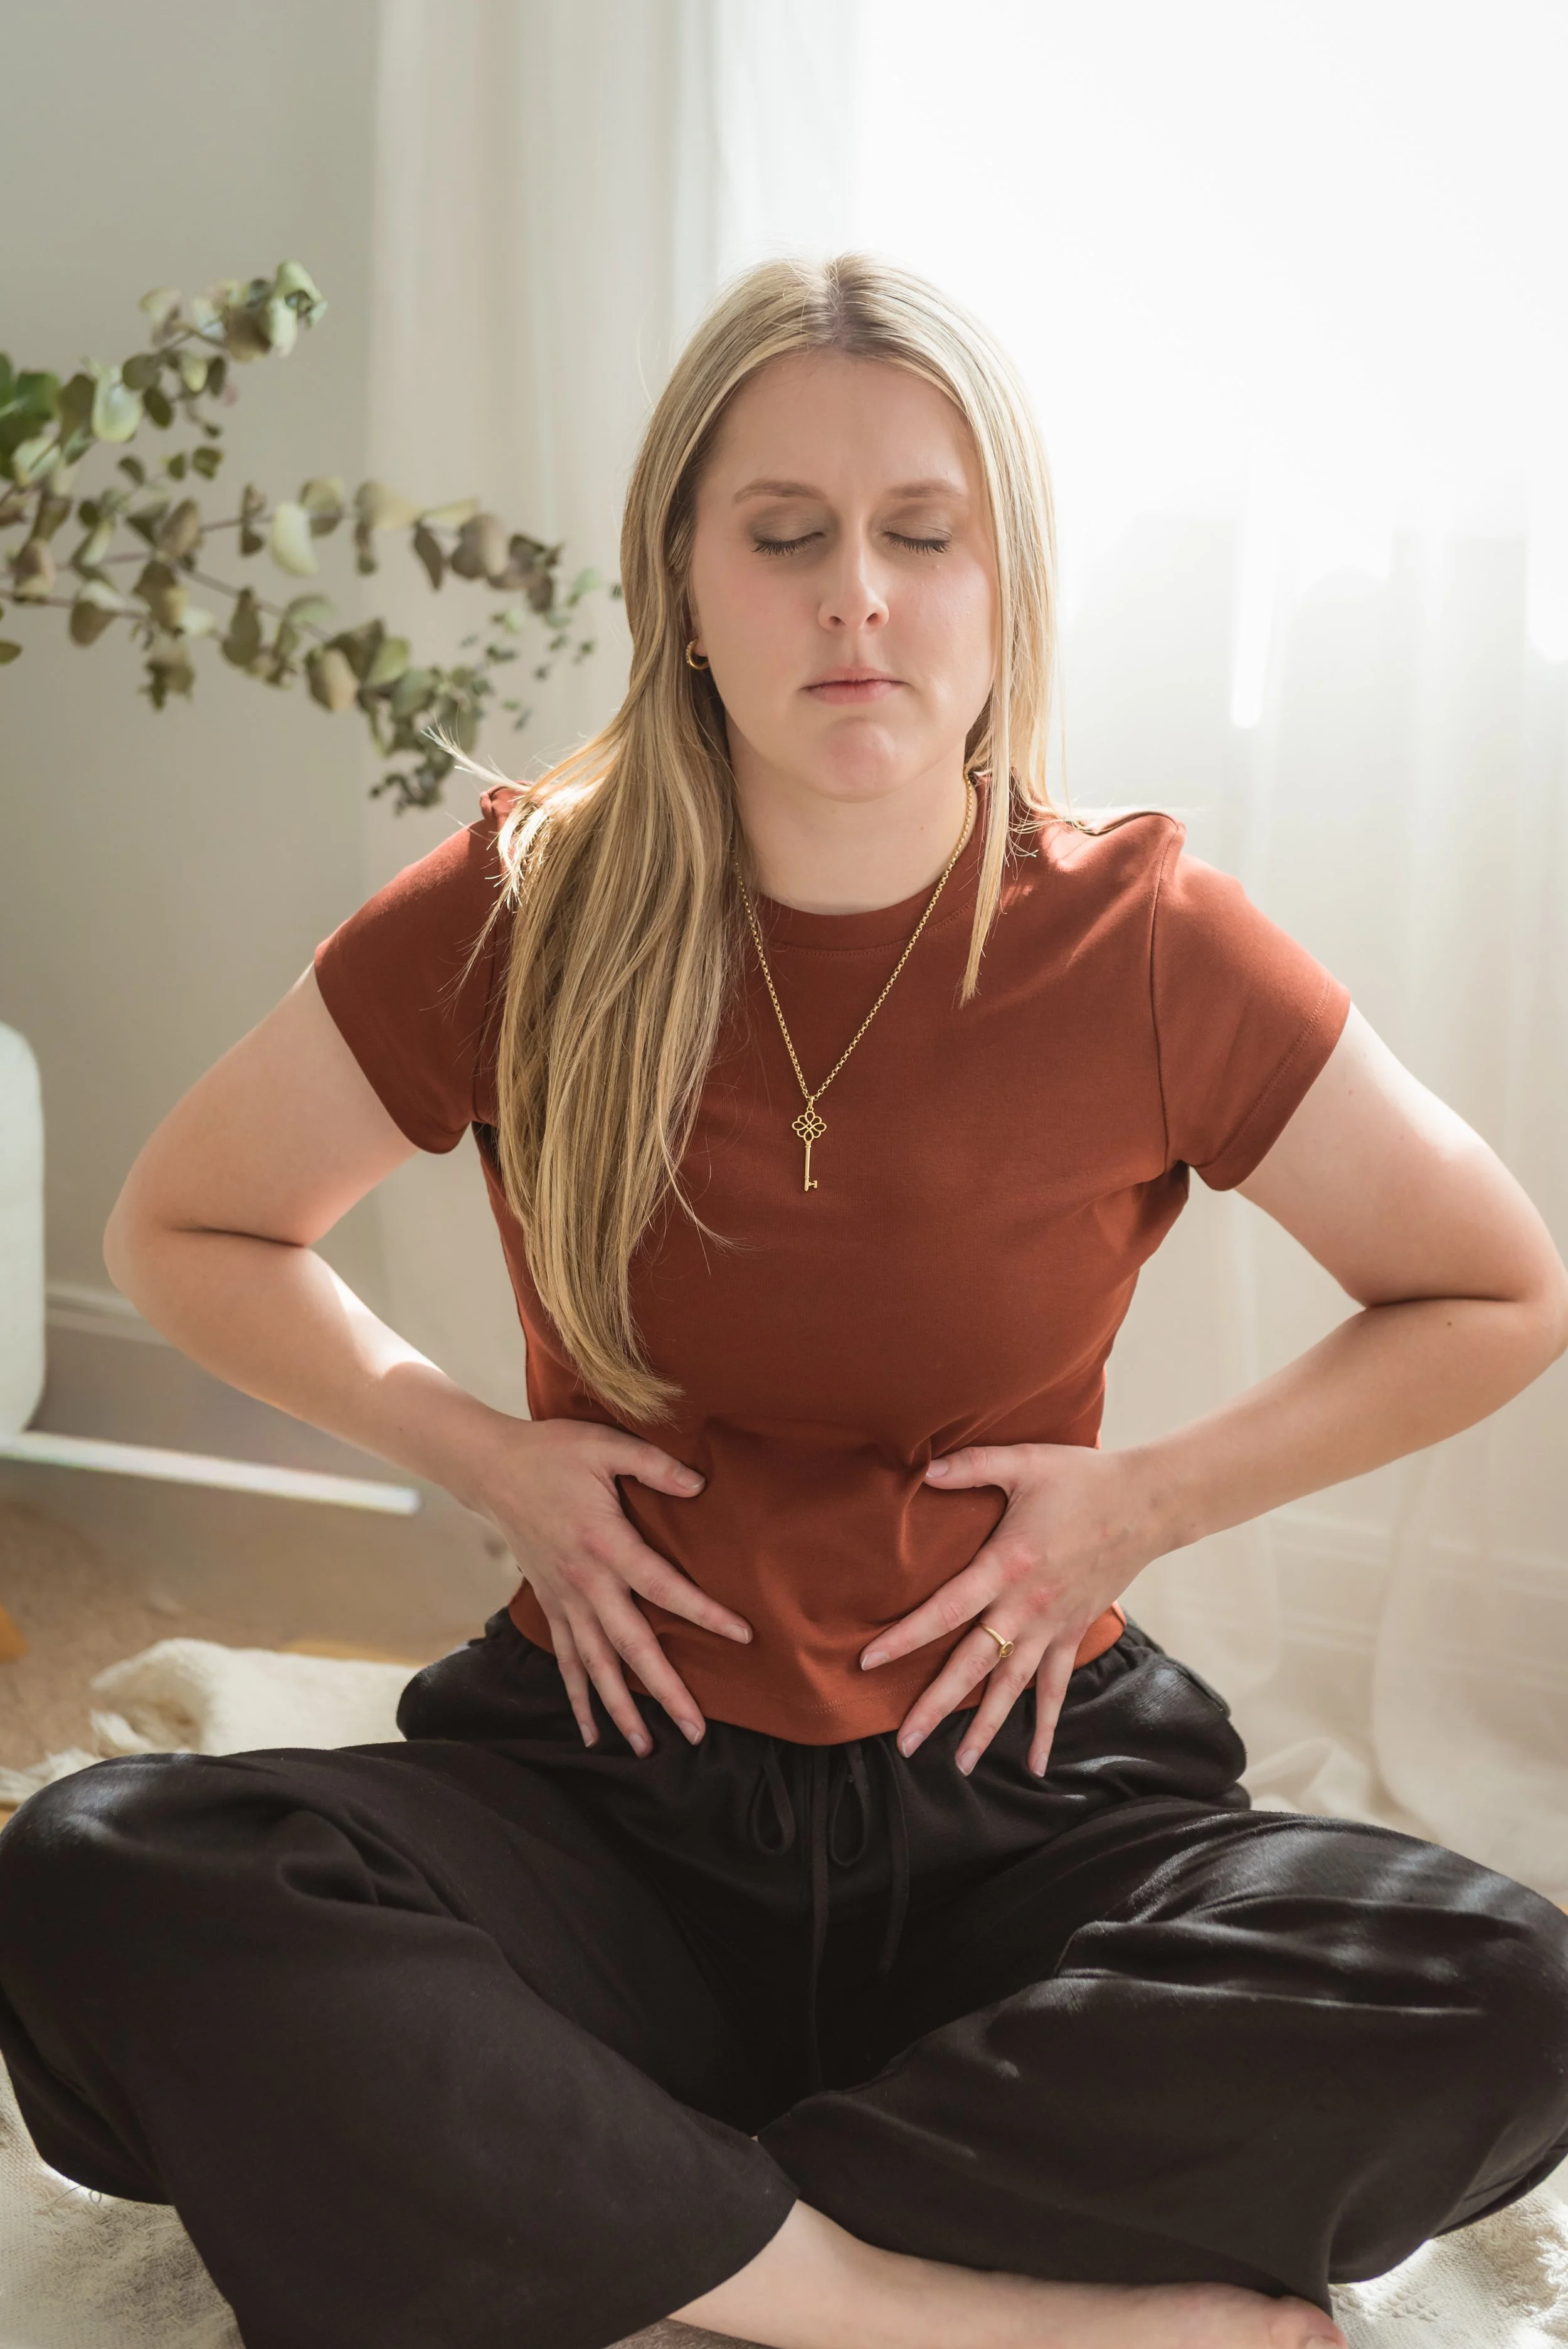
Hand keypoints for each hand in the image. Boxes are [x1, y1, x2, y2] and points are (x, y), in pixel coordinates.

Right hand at [467, 1416, 749, 1754]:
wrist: (492, 1469)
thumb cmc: (553, 1452)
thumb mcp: (605, 1445)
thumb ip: (654, 1464)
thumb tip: (699, 1483)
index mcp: (606, 1542)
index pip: (663, 1586)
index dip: (704, 1612)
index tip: (742, 1635)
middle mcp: (585, 1582)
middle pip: (630, 1646)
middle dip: (665, 1690)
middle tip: (697, 1729)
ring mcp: (564, 1599)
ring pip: (596, 1666)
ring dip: (620, 1709)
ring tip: (647, 1747)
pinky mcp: (550, 1605)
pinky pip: (567, 1660)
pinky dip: (578, 1698)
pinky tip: (591, 1733)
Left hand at [860, 1442, 1160, 1776]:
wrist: (1148, 1502)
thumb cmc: (1082, 1478)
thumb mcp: (1024, 1461)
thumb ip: (971, 1466)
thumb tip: (923, 1469)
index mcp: (1007, 1565)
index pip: (946, 1610)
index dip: (906, 1637)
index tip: (867, 1661)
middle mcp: (1027, 1606)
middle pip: (973, 1665)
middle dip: (936, 1706)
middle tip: (905, 1743)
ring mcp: (1053, 1626)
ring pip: (1012, 1687)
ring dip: (986, 1728)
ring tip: (960, 1766)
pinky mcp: (1074, 1633)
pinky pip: (1057, 1688)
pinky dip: (1047, 1727)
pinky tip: (1037, 1764)